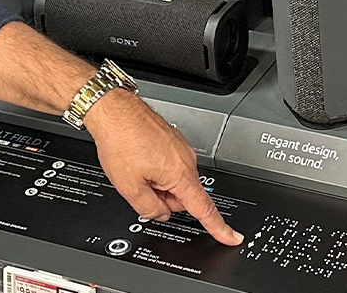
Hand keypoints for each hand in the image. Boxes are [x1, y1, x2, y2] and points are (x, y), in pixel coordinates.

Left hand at [86, 89, 243, 245]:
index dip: (219, 228)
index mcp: (180, 174)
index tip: (233, 237)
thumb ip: (149, 209)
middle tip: (140, 183)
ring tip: (136, 165)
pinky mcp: (171, 139)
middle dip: (162, 196)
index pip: (204, 209)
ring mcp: (180, 147)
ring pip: (172, 179)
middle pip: (182, 195)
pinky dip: (154, 166)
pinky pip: (168, 163)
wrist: (113, 109)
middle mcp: (186, 159)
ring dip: (156, 180)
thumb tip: (160, 213)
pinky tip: (137, 157)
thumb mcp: (129, 187)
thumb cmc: (121, 139)